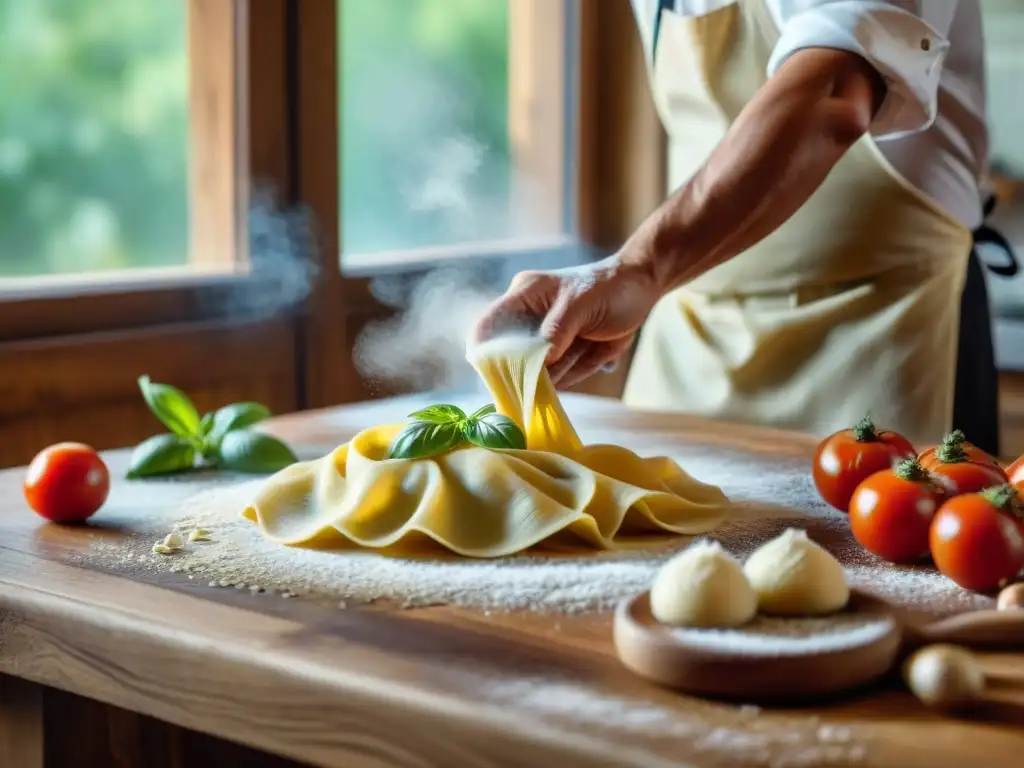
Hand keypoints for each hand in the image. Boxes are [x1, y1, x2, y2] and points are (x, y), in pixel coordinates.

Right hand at [473, 256, 662, 388]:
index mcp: (523, 296)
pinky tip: (590, 352)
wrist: (641, 289)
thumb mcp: (581, 303)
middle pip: (511, 358)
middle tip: (549, 368)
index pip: (488, 326)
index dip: (484, 351)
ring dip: (558, 371)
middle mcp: (529, 321)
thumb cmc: (609, 286)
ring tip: (585, 342)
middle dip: (527, 370)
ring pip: (538, 372)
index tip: (492, 374)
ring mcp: (546, 342)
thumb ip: (558, 329)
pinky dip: (571, 376)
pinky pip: (559, 378)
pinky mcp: (564, 358)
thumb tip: (543, 360)